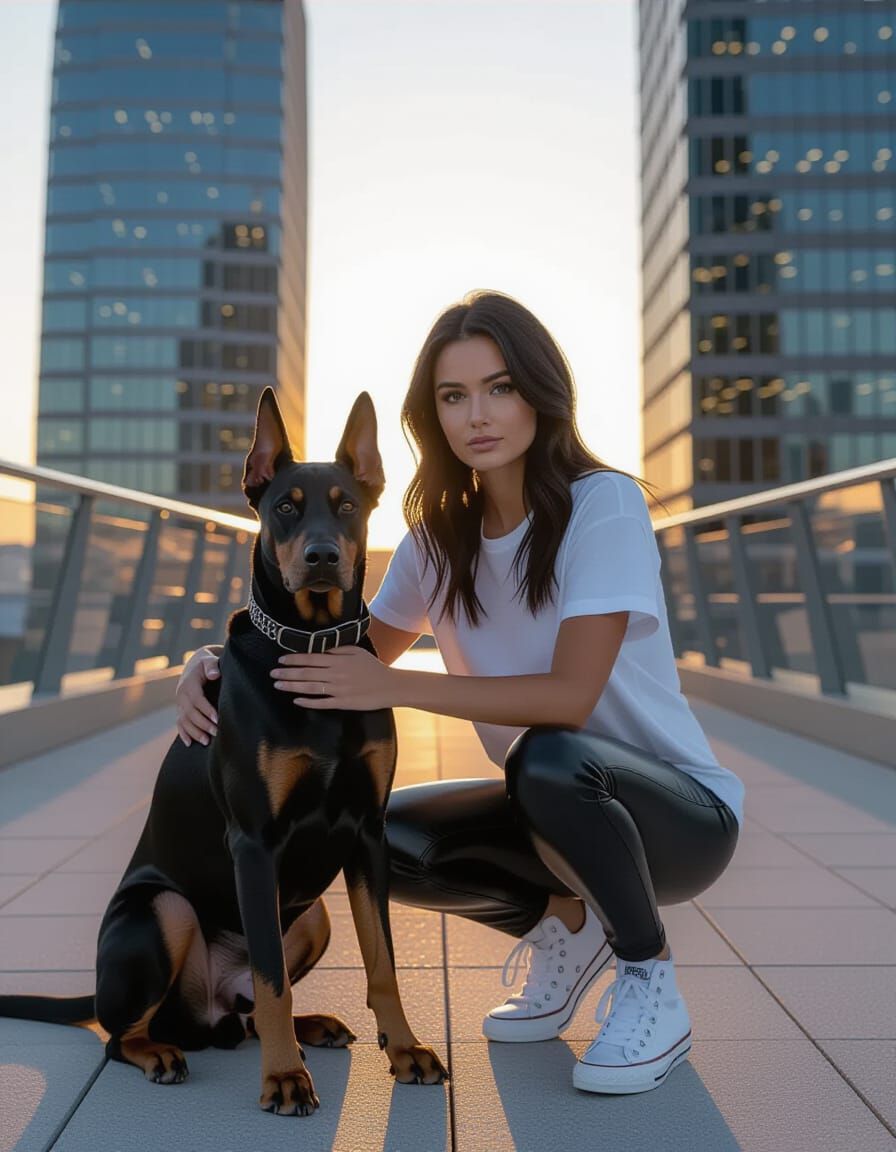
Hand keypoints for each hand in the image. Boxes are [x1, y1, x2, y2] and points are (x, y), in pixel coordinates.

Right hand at [175, 647, 219, 744]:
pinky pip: (179, 723)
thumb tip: (215, 674)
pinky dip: (183, 733)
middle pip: (190, 712)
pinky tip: (190, 744)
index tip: (218, 719)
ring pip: (184, 720)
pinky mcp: (180, 709)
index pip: (196, 699)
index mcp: (189, 683)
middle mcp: (181, 694)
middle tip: (216, 733)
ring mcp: (179, 703)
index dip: (206, 710)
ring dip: (194, 732)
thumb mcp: (209, 660)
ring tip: (206, 741)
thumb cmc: (206, 663)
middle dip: (203, 724)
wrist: (195, 665)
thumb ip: (212, 666)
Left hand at [271, 647, 398, 710]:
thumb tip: (320, 649)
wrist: (391, 686)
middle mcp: (335, 674)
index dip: (294, 659)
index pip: (311, 658)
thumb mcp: (357, 652)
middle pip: (306, 673)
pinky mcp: (343, 703)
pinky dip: (308, 702)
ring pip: (310, 687)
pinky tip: (296, 701)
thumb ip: (338, 650)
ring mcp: (338, 690)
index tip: (280, 660)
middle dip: (287, 673)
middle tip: (272, 673)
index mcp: (338, 660)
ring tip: (278, 685)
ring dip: (292, 686)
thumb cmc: (374, 667)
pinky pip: (322, 703)